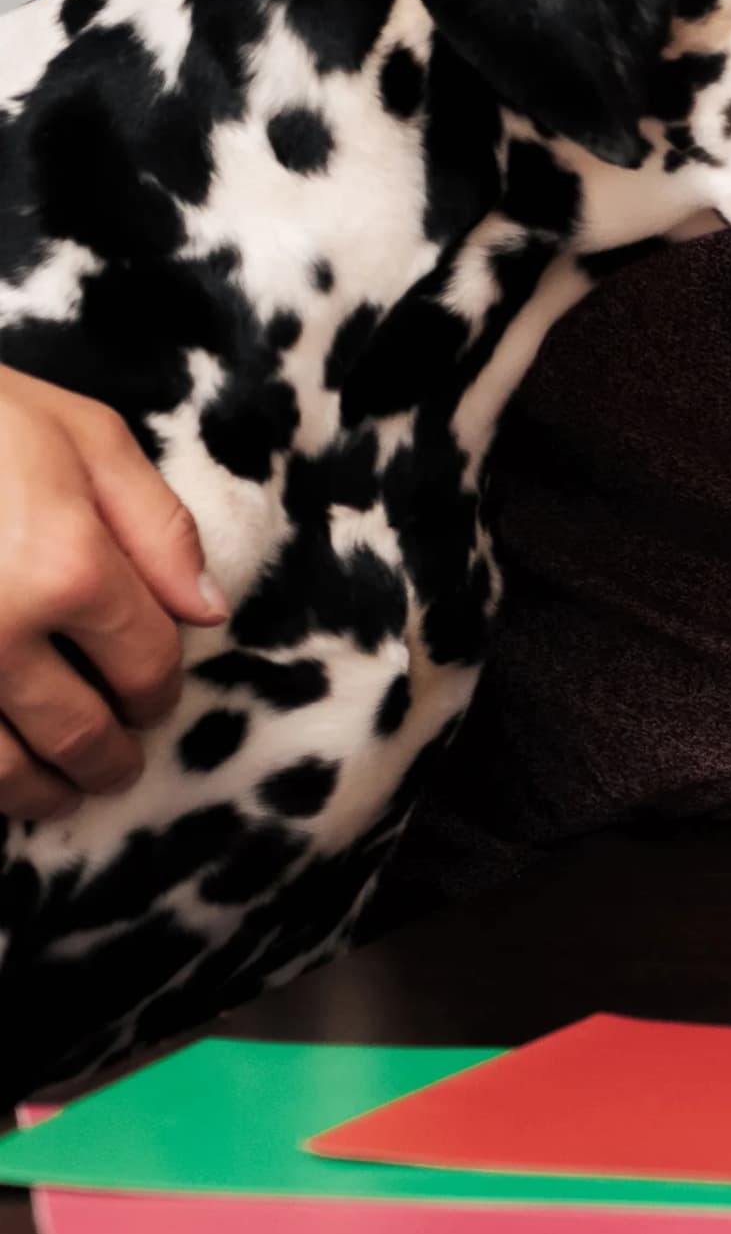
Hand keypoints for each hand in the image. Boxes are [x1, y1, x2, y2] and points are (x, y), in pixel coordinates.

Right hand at [0, 368, 223, 820]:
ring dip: (40, 791)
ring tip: (59, 795)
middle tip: (116, 767)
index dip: (159, 691)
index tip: (152, 699)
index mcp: (69, 568)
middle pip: (78, 728)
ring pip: (0, 766)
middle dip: (108, 757)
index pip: (146, 663)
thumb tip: (207, 612)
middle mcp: (0, 631)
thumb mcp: (86, 437)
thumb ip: (158, 528)